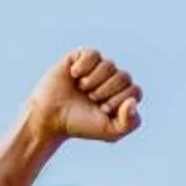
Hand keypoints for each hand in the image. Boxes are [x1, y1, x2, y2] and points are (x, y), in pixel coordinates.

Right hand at [23, 48, 142, 144]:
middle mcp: (112, 79)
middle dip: (107, 91)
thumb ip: (130, 122)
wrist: (51, 117)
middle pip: (124, 77)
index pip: (135, 91)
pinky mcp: (80, 58)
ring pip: (109, 65)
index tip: (102, 109)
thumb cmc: (81, 125)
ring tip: (82, 89)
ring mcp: (97, 68)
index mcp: (123, 96)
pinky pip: (93, 54)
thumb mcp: (110, 132)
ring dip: (94, 81)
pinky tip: (74, 75)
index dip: (119, 100)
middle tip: (91, 99)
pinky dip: (84, 66)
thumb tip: (133, 102)